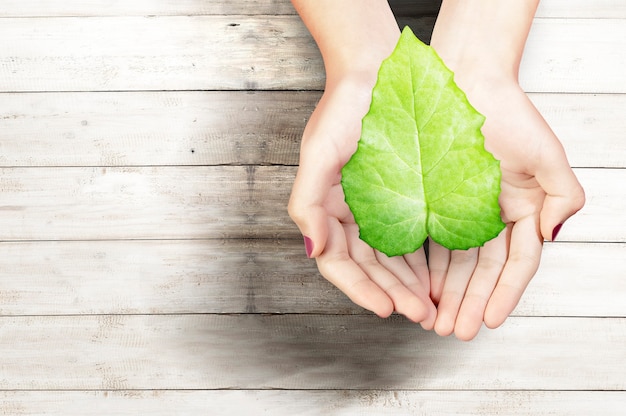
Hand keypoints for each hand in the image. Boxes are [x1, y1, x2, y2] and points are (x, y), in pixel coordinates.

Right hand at [289, 76, 436, 326]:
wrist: (375, 74)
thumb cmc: (342, 109)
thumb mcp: (318, 153)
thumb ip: (308, 202)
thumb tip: (312, 250)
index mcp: (326, 209)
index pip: (338, 263)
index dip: (360, 290)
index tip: (386, 309)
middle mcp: (349, 214)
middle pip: (368, 268)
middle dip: (392, 293)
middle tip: (420, 314)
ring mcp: (376, 208)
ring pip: (390, 259)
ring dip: (408, 284)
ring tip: (430, 306)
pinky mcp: (402, 197)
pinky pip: (410, 236)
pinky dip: (421, 260)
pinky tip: (435, 276)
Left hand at [428, 71, 585, 340]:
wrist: (465, 79)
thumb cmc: (510, 112)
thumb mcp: (547, 154)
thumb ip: (563, 196)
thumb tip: (552, 235)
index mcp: (523, 210)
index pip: (516, 265)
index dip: (504, 294)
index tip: (490, 321)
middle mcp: (493, 216)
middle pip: (482, 271)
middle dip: (469, 303)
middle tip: (456, 332)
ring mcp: (462, 210)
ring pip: (455, 263)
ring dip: (447, 293)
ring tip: (436, 320)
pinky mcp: (433, 201)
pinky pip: (429, 240)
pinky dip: (426, 266)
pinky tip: (419, 286)